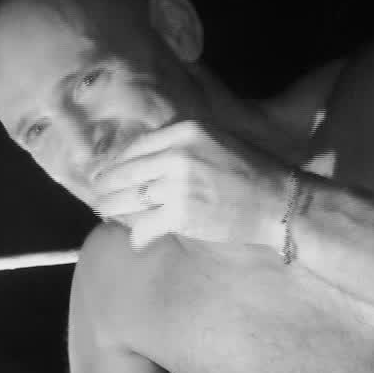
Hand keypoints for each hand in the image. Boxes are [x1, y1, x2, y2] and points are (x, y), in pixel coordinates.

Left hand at [88, 120, 292, 251]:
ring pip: (128, 198)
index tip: (107, 173)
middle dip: (106, 186)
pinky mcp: (180, 215)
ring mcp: (177, 185)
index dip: (116, 163)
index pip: (135, 147)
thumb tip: (141, 158)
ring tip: (106, 213)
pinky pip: (144, 226)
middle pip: (125, 172)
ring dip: (112, 208)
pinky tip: (137, 240)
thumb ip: (178, 144)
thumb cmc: (248, 170)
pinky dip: (138, 236)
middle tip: (97, 195)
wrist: (276, 200)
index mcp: (184, 131)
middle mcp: (176, 154)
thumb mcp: (214, 140)